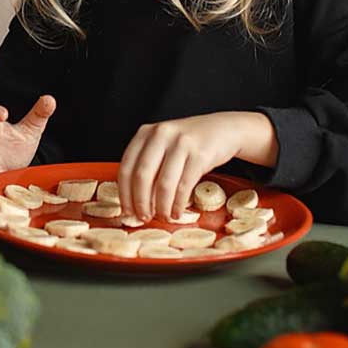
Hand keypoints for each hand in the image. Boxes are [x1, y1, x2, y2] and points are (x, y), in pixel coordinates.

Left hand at [117, 111, 276, 221]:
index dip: (125, 193)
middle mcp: (161, 134)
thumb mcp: (163, 145)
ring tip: (163, 217)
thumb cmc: (188, 142)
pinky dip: (178, 204)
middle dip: (141, 202)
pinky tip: (177, 212)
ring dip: (162, 207)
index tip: (126, 211)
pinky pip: (184, 186)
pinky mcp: (200, 154)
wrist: (222, 129)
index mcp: (145, 132)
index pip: (126, 167)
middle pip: (142, 176)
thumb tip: (135, 202)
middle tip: (143, 218)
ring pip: (164, 184)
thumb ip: (148, 165)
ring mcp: (181, 143)